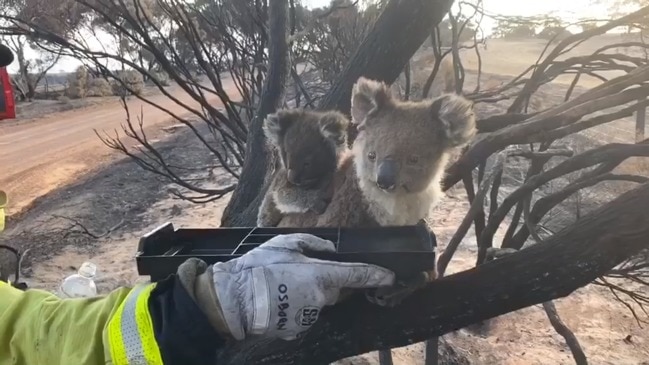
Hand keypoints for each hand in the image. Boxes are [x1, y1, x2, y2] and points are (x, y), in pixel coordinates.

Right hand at [210, 233, 394, 340]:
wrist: (234, 300)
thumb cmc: (258, 269)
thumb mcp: (285, 243)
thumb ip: (312, 243)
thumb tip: (330, 249)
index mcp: (321, 275)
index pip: (358, 275)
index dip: (376, 276)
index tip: (389, 277)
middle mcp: (320, 299)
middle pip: (334, 289)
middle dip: (324, 280)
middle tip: (298, 272)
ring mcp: (309, 316)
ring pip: (318, 303)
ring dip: (307, 294)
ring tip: (282, 286)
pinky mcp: (297, 329)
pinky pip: (303, 315)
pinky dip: (296, 307)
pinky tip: (278, 299)